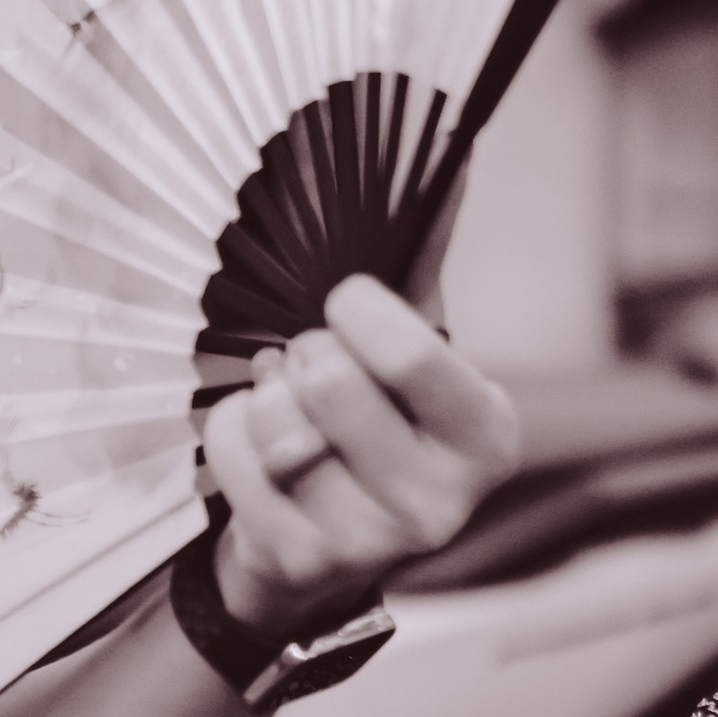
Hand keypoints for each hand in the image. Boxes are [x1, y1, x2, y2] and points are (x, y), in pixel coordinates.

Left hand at [200, 273, 519, 645]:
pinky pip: (233, 453)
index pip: (411, 353)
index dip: (358, 310)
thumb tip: (449, 155)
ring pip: (276, 423)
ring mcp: (371, 542)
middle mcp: (443, 501)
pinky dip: (231, 430)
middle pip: (331, 382)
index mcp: (486, 436)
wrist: (331, 542)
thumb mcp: (415, 352)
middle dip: (305, 352)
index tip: (347, 304)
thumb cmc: (377, 420)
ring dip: (265, 395)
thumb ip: (423, 262)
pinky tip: (257, 445)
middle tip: (313, 366)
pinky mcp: (302, 561)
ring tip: (286, 405)